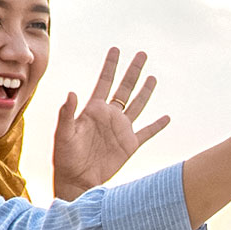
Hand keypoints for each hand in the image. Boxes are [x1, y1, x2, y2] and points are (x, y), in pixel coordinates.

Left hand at [52, 48, 170, 200]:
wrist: (77, 180)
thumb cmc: (66, 157)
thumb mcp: (63, 134)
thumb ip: (67, 114)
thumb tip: (71, 93)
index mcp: (94, 110)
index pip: (105, 81)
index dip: (111, 65)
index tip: (116, 49)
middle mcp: (110, 116)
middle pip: (125, 88)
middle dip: (133, 71)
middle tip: (142, 54)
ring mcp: (121, 130)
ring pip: (137, 105)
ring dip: (146, 92)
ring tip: (153, 77)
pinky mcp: (130, 145)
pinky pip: (147, 132)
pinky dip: (157, 125)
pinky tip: (167, 118)